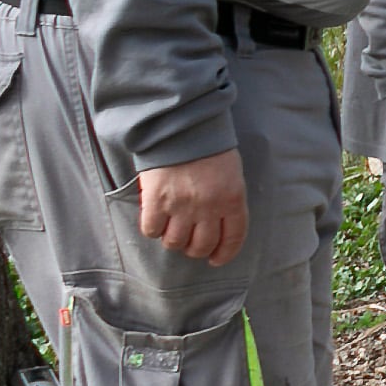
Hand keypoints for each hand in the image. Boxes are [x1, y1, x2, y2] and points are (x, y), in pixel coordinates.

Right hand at [137, 149, 248, 266]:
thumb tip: (217, 225)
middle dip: (195, 249)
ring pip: (175, 242)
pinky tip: (154, 219)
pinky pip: (152, 230)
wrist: (181, 125)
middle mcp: (209, 207)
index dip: (224, 254)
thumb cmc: (207, 146)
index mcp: (233, 199)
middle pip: (201, 245)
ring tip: (171, 229)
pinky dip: (152, 229)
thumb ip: (227, 199)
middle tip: (188, 242)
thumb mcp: (231, 172)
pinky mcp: (157, 201)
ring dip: (172, 240)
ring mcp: (182, 206)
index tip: (215, 259)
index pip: (233, 238)